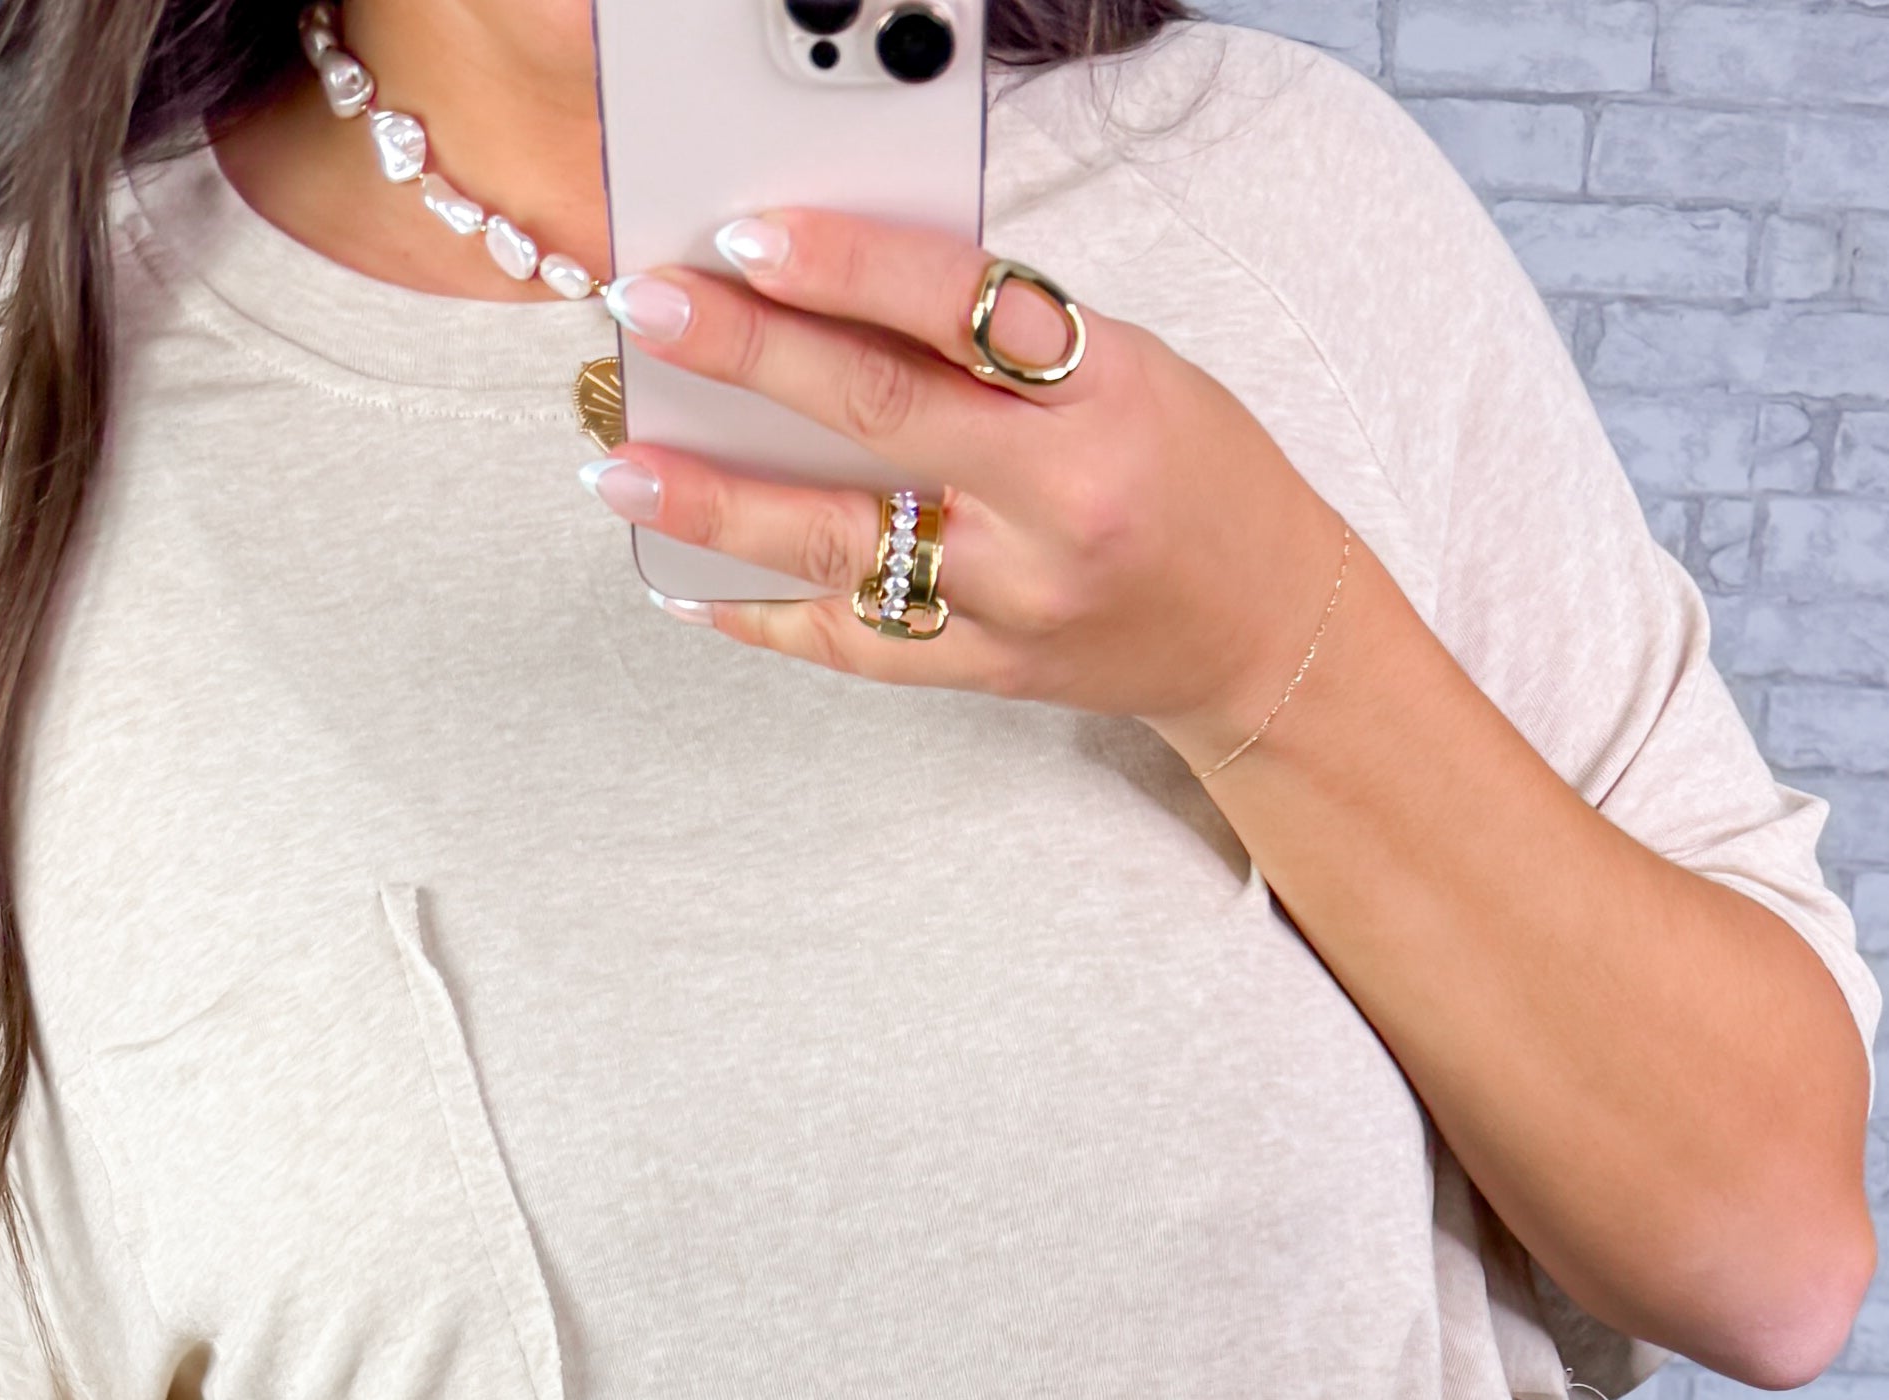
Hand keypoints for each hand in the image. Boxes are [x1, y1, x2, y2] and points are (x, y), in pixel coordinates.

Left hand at [587, 215, 1338, 764]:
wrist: (1267, 631)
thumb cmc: (1194, 471)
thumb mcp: (1126, 365)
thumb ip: (999, 339)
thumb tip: (838, 290)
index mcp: (1102, 398)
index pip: (958, 314)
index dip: (845, 270)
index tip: (748, 237)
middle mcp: (1057, 506)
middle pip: (882, 423)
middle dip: (752, 361)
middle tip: (652, 315)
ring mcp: (1018, 603)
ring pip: (845, 549)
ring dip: (718, 506)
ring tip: (621, 465)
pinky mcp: (990, 672)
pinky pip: (857, 645)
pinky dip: (764, 616)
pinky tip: (685, 583)